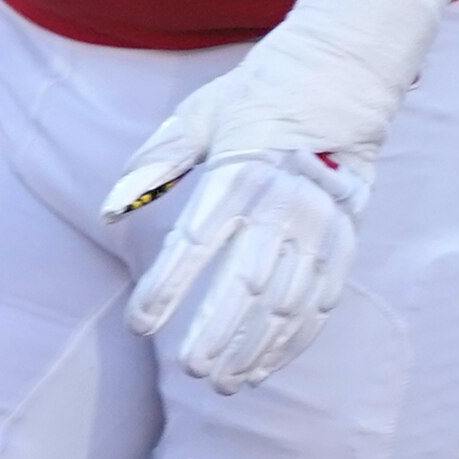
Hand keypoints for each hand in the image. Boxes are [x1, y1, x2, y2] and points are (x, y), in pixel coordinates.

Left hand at [101, 0, 458, 394]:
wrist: (340, 77)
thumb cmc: (253, 100)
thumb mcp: (198, 116)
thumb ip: (155, 163)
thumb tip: (110, 210)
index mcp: (242, 173)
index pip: (195, 245)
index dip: (166, 290)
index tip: (139, 325)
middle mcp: (287, 204)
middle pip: (247, 284)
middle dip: (216, 332)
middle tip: (187, 370)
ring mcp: (323, 225)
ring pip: (288, 302)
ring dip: (254, 346)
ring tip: (220, 381)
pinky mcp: (347, 239)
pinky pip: (322, 301)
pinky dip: (292, 341)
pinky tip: (262, 369)